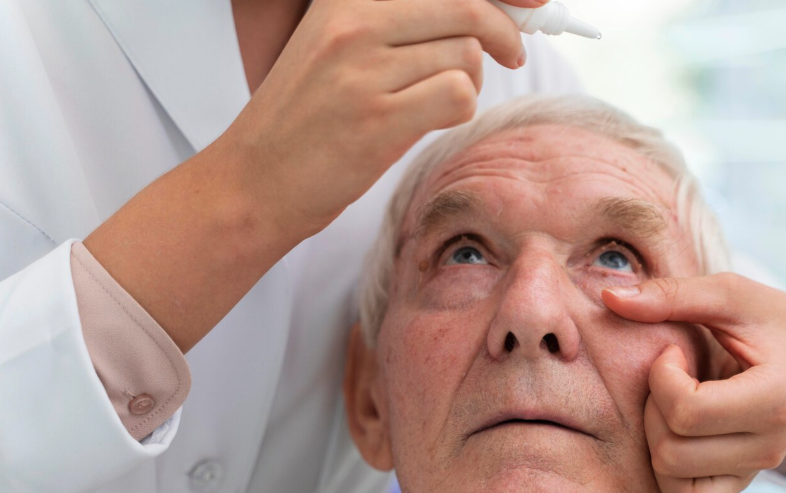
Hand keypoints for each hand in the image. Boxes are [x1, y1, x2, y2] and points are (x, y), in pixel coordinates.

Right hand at [216, 0, 530, 240]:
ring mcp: (365, 70)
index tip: (531, 1)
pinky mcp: (379, 119)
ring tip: (436, 102)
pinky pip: (459, 95)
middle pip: (467, 8)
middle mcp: (354, 22)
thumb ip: (400, 26)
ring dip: (468, 81)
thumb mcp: (336, 49)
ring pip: (467, 55)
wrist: (254, 181)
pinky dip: (459, 110)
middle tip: (510, 54)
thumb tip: (481, 17)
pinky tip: (431, 121)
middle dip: (503, 33)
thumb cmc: (302, 121)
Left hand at [603, 273, 785, 492]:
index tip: (674, 353)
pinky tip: (676, 446)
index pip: (687, 413)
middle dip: (653, 412)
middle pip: (673, 456)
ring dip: (658, 452)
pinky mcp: (741, 489)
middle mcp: (769, 448)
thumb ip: (672, 295)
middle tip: (670, 381)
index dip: (662, 378)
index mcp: (775, 399)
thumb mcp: (730, 294)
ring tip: (672, 413)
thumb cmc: (773, 321)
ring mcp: (755, 474)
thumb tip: (607, 297)